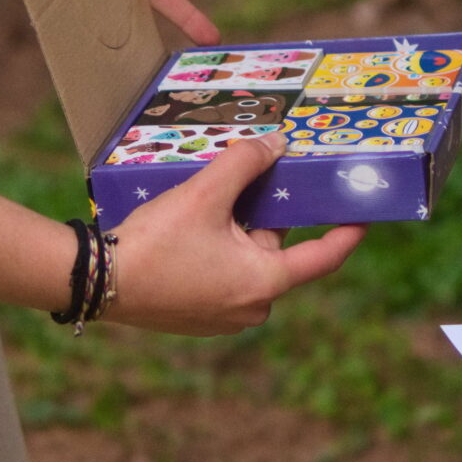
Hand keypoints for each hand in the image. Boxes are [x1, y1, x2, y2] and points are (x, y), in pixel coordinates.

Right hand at [110, 133, 361, 333]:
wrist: (96, 281)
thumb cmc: (155, 242)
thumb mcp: (205, 194)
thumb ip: (246, 163)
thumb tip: (277, 144)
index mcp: (264, 282)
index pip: (324, 257)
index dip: (347, 232)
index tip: (365, 212)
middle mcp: (251, 308)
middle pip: (276, 249)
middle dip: (268, 214)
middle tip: (260, 176)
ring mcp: (224, 317)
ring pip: (248, 260)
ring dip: (239, 229)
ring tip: (216, 196)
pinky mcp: (199, 317)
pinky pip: (224, 274)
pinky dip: (220, 249)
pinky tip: (194, 225)